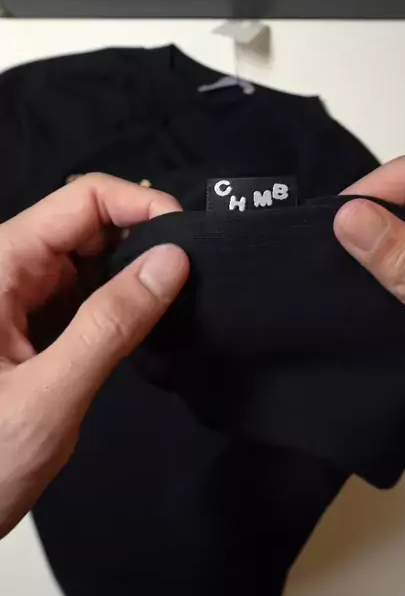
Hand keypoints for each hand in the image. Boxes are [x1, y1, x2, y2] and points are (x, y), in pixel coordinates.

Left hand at [0, 174, 188, 538]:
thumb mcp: (48, 396)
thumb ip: (111, 325)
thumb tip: (174, 260)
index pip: (79, 199)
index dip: (139, 204)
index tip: (190, 238)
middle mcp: (7, 268)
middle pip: (86, 221)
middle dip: (142, 236)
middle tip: (195, 273)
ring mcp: (17, 295)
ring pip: (88, 256)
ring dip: (133, 270)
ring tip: (179, 295)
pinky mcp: (29, 322)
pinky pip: (82, 291)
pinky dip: (117, 300)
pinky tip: (146, 320)